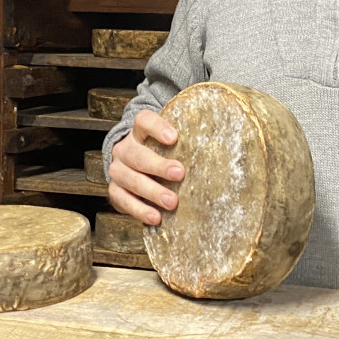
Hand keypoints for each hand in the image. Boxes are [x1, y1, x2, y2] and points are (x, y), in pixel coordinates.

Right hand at [107, 110, 183, 225]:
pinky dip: (140, 210)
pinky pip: (124, 200)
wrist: (132, 168)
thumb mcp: (169, 144)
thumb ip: (187, 141)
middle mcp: (125, 149)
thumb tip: (224, 141)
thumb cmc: (159, 154)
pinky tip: (156, 217)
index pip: (143, 121)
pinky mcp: (115, 191)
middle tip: (179, 173)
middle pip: (137, 155)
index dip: (157, 127)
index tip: (174, 138)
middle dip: (158, 166)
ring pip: (130, 179)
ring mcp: (118, 170)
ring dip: (151, 191)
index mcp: (139, 132)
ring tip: (171, 202)